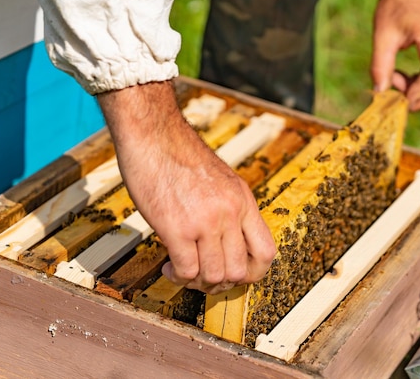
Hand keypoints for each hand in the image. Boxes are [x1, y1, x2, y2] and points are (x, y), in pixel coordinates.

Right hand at [97, 81, 276, 294]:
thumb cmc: (180, 156)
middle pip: (240, 271)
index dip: (252, 273)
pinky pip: (187, 270)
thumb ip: (229, 210)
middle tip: (203, 276)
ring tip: (183, 271)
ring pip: (214, 276)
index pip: (266, 252)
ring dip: (197, 282)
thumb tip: (227, 244)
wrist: (153, 135)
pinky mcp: (177, 228)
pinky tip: (169, 266)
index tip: (233, 273)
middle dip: (222, 283)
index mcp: (244, 201)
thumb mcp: (221, 181)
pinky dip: (178, 276)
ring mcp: (205, 221)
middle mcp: (230, 213)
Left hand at [371, 0, 419, 110]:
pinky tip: (403, 75)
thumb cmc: (395, 8)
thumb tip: (380, 93)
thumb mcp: (382, 35)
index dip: (418, 94)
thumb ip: (380, 65)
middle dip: (418, 97)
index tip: (399, 100)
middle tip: (394, 93)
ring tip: (395, 78)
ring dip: (418, 90)